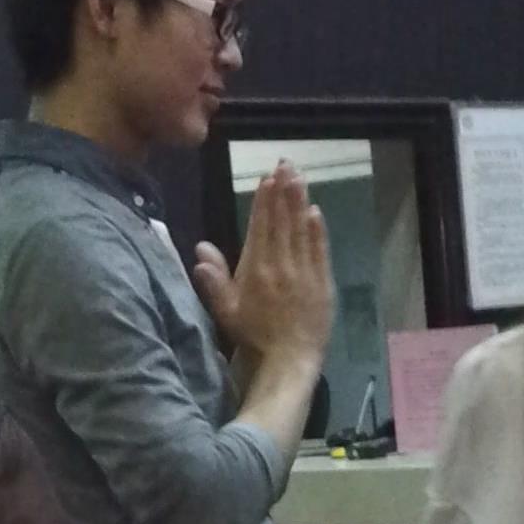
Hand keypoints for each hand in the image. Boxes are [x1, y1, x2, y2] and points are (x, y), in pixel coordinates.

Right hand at [194, 164, 333, 365]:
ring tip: (299, 177)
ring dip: (300, 201)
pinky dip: (318, 230)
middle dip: (284, 190)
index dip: (264, 200)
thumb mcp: (226, 311)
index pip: (261, 225)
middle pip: (283, 220)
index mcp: (256, 268)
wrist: (289, 359)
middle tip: (286, 164)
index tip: (266, 178)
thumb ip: (214, 280)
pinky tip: (315, 212)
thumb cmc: (253, 336)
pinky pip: (320, 250)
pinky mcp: (323, 283)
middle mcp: (281, 264)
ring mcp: (304, 272)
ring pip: (302, 230)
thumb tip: (201, 249)